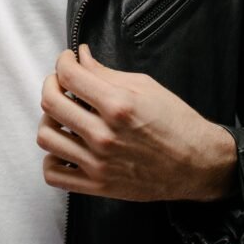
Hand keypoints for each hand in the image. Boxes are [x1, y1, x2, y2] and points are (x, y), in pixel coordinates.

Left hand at [37, 44, 236, 201]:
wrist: (197, 164)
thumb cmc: (176, 122)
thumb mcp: (145, 86)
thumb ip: (105, 72)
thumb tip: (81, 57)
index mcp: (118, 105)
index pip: (69, 76)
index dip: (63, 62)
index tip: (68, 60)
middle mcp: (104, 135)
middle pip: (50, 103)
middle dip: (51, 83)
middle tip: (62, 81)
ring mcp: (98, 163)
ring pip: (46, 136)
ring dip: (50, 119)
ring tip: (64, 114)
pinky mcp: (98, 186)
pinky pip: (53, 173)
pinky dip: (52, 156)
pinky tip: (66, 144)